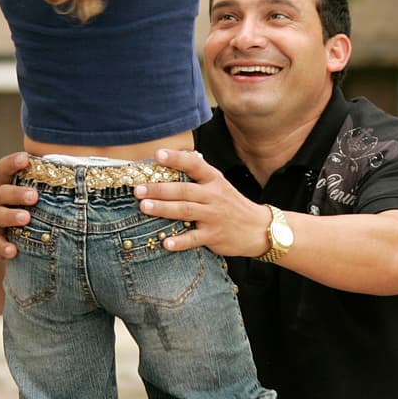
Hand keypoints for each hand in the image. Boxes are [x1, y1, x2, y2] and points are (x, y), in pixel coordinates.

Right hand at [0, 151, 34, 313]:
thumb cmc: (12, 210)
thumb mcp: (17, 196)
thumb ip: (37, 185)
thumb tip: (77, 170)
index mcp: (3, 185)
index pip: (4, 169)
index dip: (13, 162)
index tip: (26, 158)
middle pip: (2, 193)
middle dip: (18, 193)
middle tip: (34, 196)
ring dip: (12, 216)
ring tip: (26, 218)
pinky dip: (3, 247)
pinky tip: (13, 251)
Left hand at [134, 148, 270, 258]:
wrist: (259, 228)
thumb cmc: (232, 205)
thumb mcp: (219, 185)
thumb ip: (199, 176)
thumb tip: (172, 161)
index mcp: (214, 180)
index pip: (194, 165)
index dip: (176, 159)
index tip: (158, 155)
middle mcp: (214, 196)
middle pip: (183, 190)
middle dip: (159, 189)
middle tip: (138, 189)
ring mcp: (214, 216)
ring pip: (186, 211)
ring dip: (163, 209)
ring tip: (144, 207)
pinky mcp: (214, 236)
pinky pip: (194, 238)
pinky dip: (180, 241)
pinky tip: (166, 243)